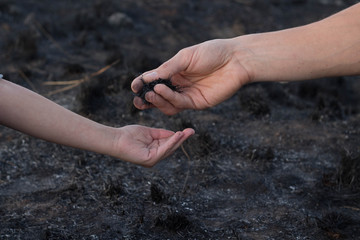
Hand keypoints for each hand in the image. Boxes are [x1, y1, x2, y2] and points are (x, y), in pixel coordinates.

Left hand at [113, 125, 193, 166]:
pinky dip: (171, 142)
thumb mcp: (149, 132)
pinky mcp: (150, 160)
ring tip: (187, 132)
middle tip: (192, 131)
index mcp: (154, 150)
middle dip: (182, 139)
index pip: (169, 143)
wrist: (116, 139)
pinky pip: (163, 150)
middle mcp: (155, 156)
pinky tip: (177, 135)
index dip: (178, 136)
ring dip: (179, 140)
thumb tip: (175, 133)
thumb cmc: (129, 135)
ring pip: (169, 149)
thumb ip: (161, 133)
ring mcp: (152, 159)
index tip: (188, 130)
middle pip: (172, 147)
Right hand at [131, 38, 250, 114]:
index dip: (143, 84)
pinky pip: (180, 104)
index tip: (133, 86)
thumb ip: (167, 69)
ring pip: (167, 104)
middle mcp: (179, 86)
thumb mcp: (185, 57)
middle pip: (159, 96)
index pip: (154, 81)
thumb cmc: (212, 53)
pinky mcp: (198, 103)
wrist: (235, 59)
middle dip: (146, 98)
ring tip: (151, 92)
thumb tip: (147, 77)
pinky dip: (169, 98)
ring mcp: (188, 96)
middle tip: (137, 98)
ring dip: (157, 100)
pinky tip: (162, 89)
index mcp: (174, 73)